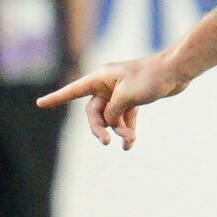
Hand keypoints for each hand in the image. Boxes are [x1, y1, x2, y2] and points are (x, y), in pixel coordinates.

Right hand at [36, 52, 193, 148]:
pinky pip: (124, 118)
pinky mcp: (133, 99)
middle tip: (106, 142)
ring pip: (111, 117)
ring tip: (130, 141)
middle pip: (94, 111)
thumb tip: (109, 122)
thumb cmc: (152, 77)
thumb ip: (113, 111)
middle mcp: (107, 84)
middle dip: (100, 127)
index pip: (73, 90)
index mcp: (101, 77)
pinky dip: (127, 129)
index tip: (39, 104)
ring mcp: (120, 92)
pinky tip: (130, 144)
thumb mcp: (128, 97)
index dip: (56, 98)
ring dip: (118, 131)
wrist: (176, 72)